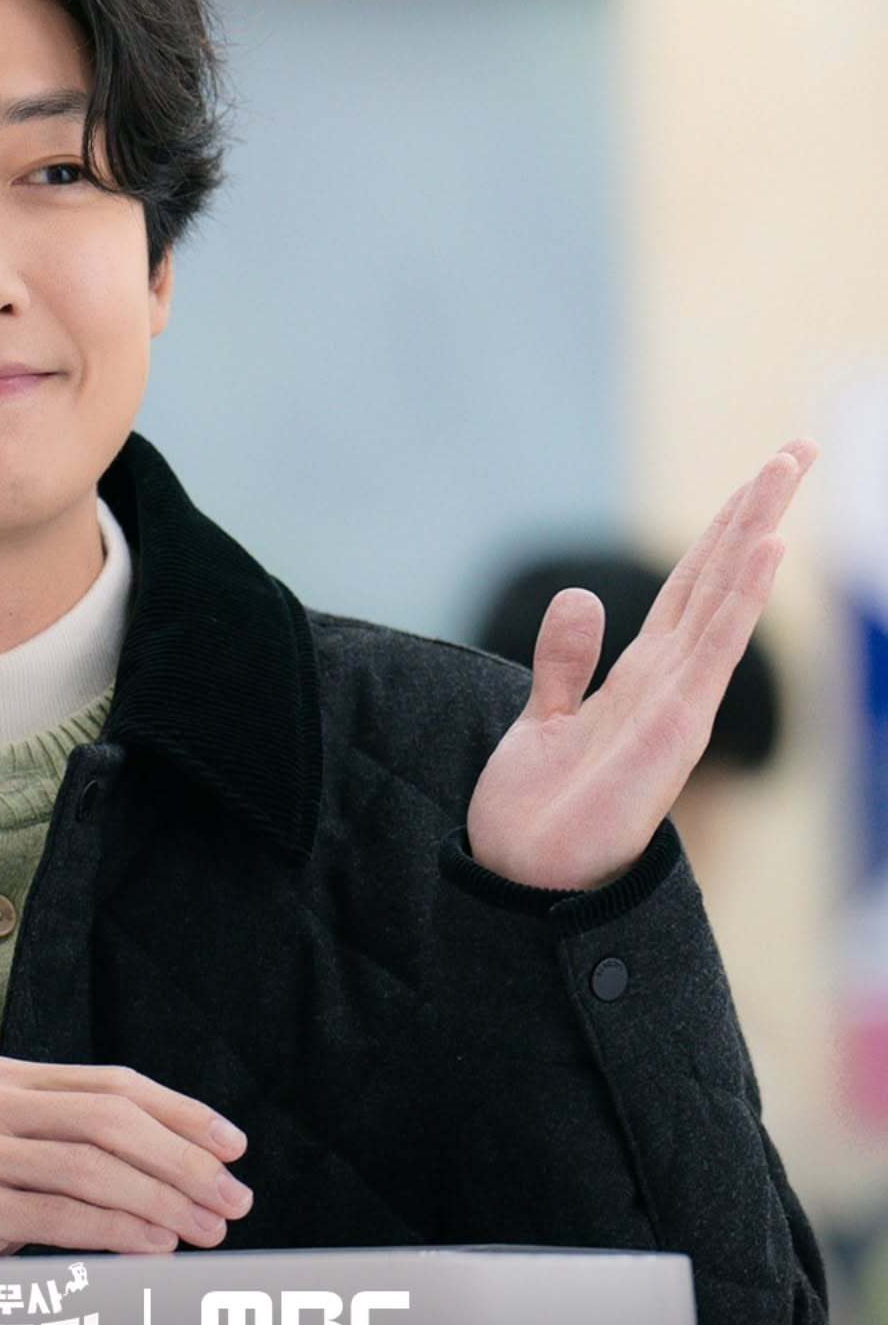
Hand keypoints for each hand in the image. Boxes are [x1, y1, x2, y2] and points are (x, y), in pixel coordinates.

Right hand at [0, 1055, 252, 1258]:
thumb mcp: (5, 1150)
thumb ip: (73, 1142)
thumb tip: (183, 1170)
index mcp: (6, 1076)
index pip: (114, 1082)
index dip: (182, 1112)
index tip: (234, 1145)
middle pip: (111, 1118)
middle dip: (184, 1160)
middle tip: (233, 1199)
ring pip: (90, 1166)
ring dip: (161, 1202)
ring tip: (204, 1231)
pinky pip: (55, 1215)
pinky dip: (114, 1231)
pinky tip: (153, 1246)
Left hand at [465, 439, 817, 890]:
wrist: (526, 877)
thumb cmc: (539, 811)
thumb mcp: (545, 719)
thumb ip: (565, 661)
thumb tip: (583, 596)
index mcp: (642, 675)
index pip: (692, 586)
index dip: (723, 530)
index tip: (758, 476)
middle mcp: (670, 681)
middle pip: (719, 577)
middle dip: (755, 511)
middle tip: (798, 447)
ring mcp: (677, 701)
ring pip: (725, 599)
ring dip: (755, 532)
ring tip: (787, 469)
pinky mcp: (672, 726)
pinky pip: (712, 649)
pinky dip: (739, 598)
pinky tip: (764, 547)